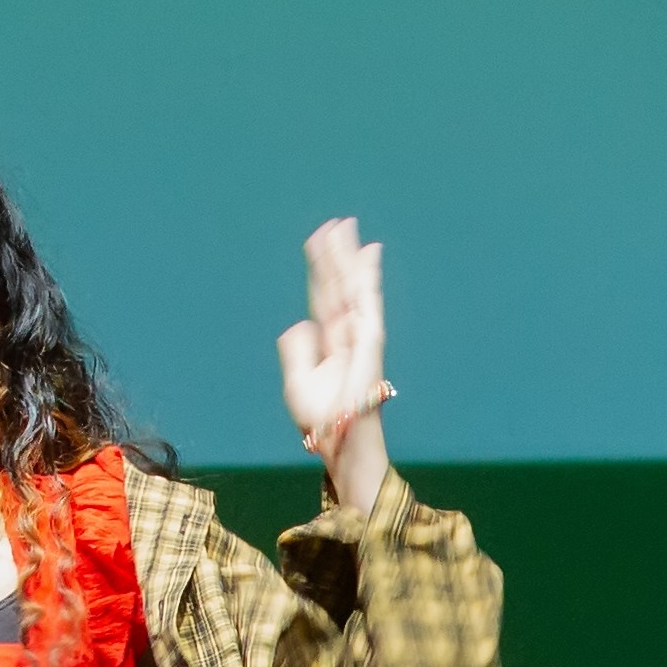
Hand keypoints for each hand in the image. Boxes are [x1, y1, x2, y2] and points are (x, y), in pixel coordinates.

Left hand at [277, 218, 394, 511]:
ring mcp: (360, 335)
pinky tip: (369, 255)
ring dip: (350, 256)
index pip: (323, 295)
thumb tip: (302, 324)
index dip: (320, 268)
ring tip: (347, 227)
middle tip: (335, 223)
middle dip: (337, 254)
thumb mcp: (296, 381)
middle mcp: (345, 333)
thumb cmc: (320, 421)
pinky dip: (369, 277)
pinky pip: (368, 302)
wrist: (338, 443)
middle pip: (339, 284)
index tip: (319, 239)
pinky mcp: (370, 342)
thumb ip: (296, 349)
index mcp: (329, 341)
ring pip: (353, 286)